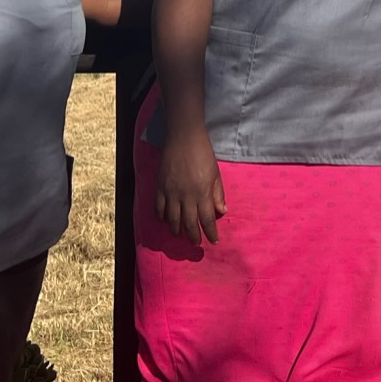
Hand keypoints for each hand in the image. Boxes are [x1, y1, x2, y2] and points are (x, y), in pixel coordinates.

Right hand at [156, 127, 227, 244]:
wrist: (183, 137)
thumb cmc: (203, 154)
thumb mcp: (215, 173)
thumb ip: (218, 194)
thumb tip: (222, 211)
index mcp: (202, 193)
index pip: (207, 219)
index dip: (210, 233)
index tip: (214, 241)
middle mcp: (186, 196)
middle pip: (188, 224)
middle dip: (193, 237)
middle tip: (196, 243)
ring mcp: (170, 193)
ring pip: (172, 220)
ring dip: (177, 231)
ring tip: (181, 235)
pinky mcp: (159, 187)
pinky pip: (158, 209)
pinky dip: (162, 218)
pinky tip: (165, 221)